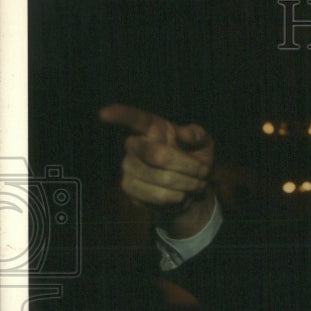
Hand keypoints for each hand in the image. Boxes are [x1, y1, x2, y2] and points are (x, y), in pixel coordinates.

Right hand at [99, 104, 214, 237]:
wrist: (193, 190)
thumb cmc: (196, 160)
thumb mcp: (205, 144)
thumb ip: (198, 136)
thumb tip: (184, 134)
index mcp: (153, 128)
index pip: (135, 119)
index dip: (120, 115)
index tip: (104, 113)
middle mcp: (135, 145)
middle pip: (158, 155)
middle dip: (188, 166)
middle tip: (203, 171)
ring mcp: (129, 167)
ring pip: (160, 178)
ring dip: (186, 184)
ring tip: (196, 184)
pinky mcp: (130, 188)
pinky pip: (155, 195)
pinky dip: (176, 197)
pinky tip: (181, 194)